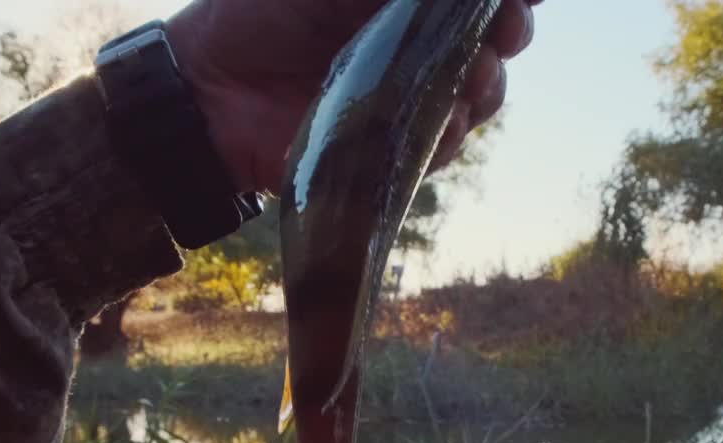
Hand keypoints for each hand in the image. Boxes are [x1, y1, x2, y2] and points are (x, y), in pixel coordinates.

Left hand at [166, 0, 539, 193]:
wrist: (211, 89)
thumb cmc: (262, 15)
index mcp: (407, 2)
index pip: (479, 0)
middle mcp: (419, 46)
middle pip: (497, 42)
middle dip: (512, 31)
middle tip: (508, 27)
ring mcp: (410, 98)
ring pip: (479, 96)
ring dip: (488, 84)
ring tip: (474, 74)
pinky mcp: (393, 148)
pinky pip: (442, 145)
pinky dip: (451, 132)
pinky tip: (444, 120)